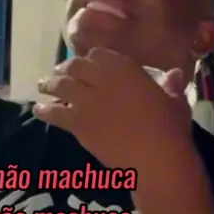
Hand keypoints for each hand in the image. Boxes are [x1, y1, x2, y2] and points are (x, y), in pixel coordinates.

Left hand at [34, 50, 191, 176]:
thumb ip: (170, 86)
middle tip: (60, 72)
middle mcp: (103, 80)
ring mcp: (87, 101)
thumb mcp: (175, 101)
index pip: (99, 55)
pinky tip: (38, 109)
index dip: (90, 59)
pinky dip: (45, 110)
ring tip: (42, 85)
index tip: (86, 63)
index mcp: (126, 69)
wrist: (156, 158)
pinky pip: (56, 113)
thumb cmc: (171, 128)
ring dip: (50, 84)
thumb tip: (175, 74)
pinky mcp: (78, 123)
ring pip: (62, 86)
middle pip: (76, 67)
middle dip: (66, 69)